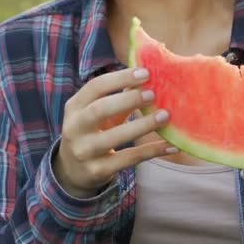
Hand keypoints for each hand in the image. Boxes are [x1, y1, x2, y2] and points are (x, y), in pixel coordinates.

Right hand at [53, 68, 176, 197]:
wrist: (73, 170)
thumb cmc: (92, 132)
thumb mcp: (96, 114)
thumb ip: (117, 97)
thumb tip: (149, 76)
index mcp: (74, 107)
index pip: (95, 87)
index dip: (120, 78)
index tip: (146, 73)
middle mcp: (74, 128)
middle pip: (99, 110)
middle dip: (127, 100)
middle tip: (153, 94)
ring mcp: (84, 151)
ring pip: (113, 137)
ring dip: (142, 126)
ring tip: (165, 116)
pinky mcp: (97, 170)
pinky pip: (127, 159)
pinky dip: (150, 151)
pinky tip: (171, 146)